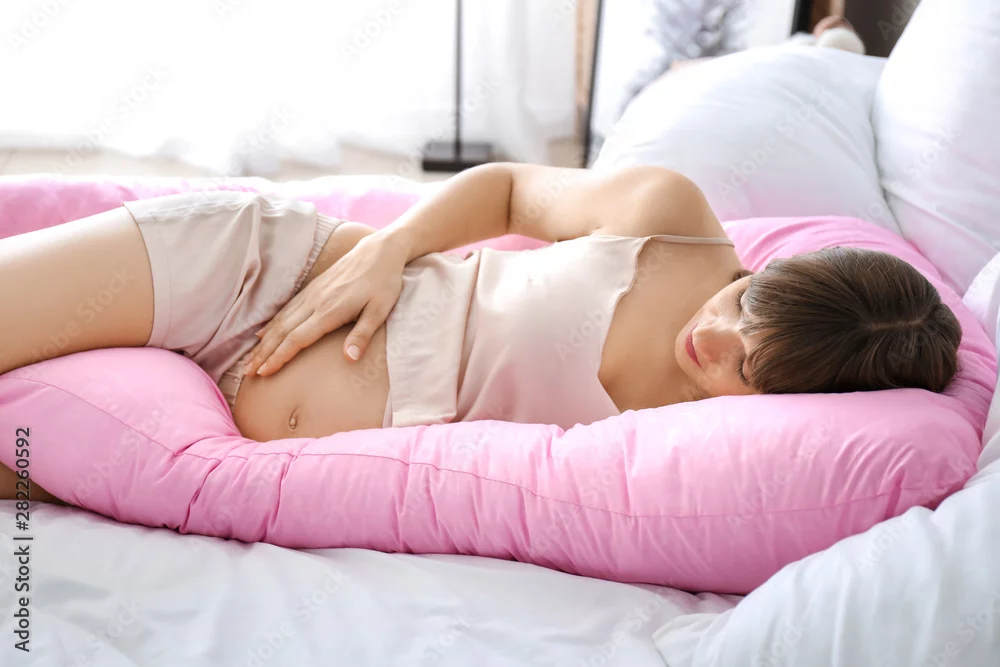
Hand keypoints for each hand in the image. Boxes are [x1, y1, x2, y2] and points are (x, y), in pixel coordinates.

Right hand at [246, 230, 408, 375]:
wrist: (380, 251)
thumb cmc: (384, 283)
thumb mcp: (380, 311)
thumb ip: (362, 335)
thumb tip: (349, 359)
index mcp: (330, 311)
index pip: (297, 339)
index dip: (279, 356)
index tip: (264, 372)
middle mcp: (315, 302)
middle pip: (282, 332)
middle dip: (263, 353)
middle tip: (248, 372)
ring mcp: (312, 294)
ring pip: (281, 320)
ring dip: (263, 341)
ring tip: (250, 358)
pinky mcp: (313, 288)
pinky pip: (286, 309)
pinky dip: (271, 323)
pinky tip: (262, 333)